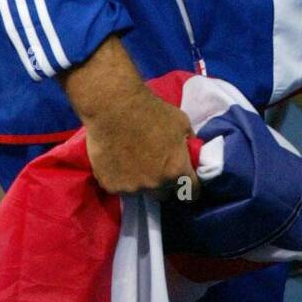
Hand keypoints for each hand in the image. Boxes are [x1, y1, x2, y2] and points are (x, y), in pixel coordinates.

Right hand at [59, 36, 198, 196]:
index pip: (191, 192)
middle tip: (157, 166)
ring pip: (141, 191)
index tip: (186, 181)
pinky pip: (120, 187)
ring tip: (133, 160)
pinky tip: (117, 160)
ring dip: (141, 181)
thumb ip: (188, 143)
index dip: (191, 186)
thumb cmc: (151, 110)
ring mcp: (131, 188)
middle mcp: (155, 185)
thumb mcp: (182, 122)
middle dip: (164, 183)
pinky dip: (120, 178)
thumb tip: (190, 153)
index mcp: (176, 171)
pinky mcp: (110, 186)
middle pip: (164, 194)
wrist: (113, 106)